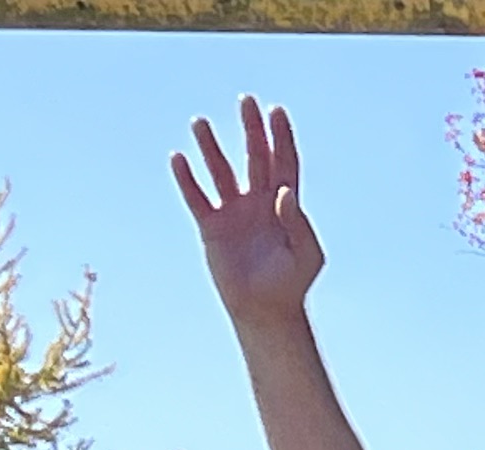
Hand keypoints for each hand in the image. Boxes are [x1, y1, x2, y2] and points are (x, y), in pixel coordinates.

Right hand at [171, 100, 323, 332]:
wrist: (266, 311)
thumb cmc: (291, 284)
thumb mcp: (305, 255)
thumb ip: (298, 223)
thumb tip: (286, 191)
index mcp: (285, 206)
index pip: (284, 163)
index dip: (281, 137)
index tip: (276, 111)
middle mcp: (258, 202)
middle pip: (255, 157)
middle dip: (252, 130)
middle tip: (246, 101)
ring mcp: (234, 212)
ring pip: (221, 171)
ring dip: (211, 148)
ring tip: (200, 122)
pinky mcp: (212, 227)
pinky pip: (197, 197)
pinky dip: (188, 179)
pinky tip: (178, 158)